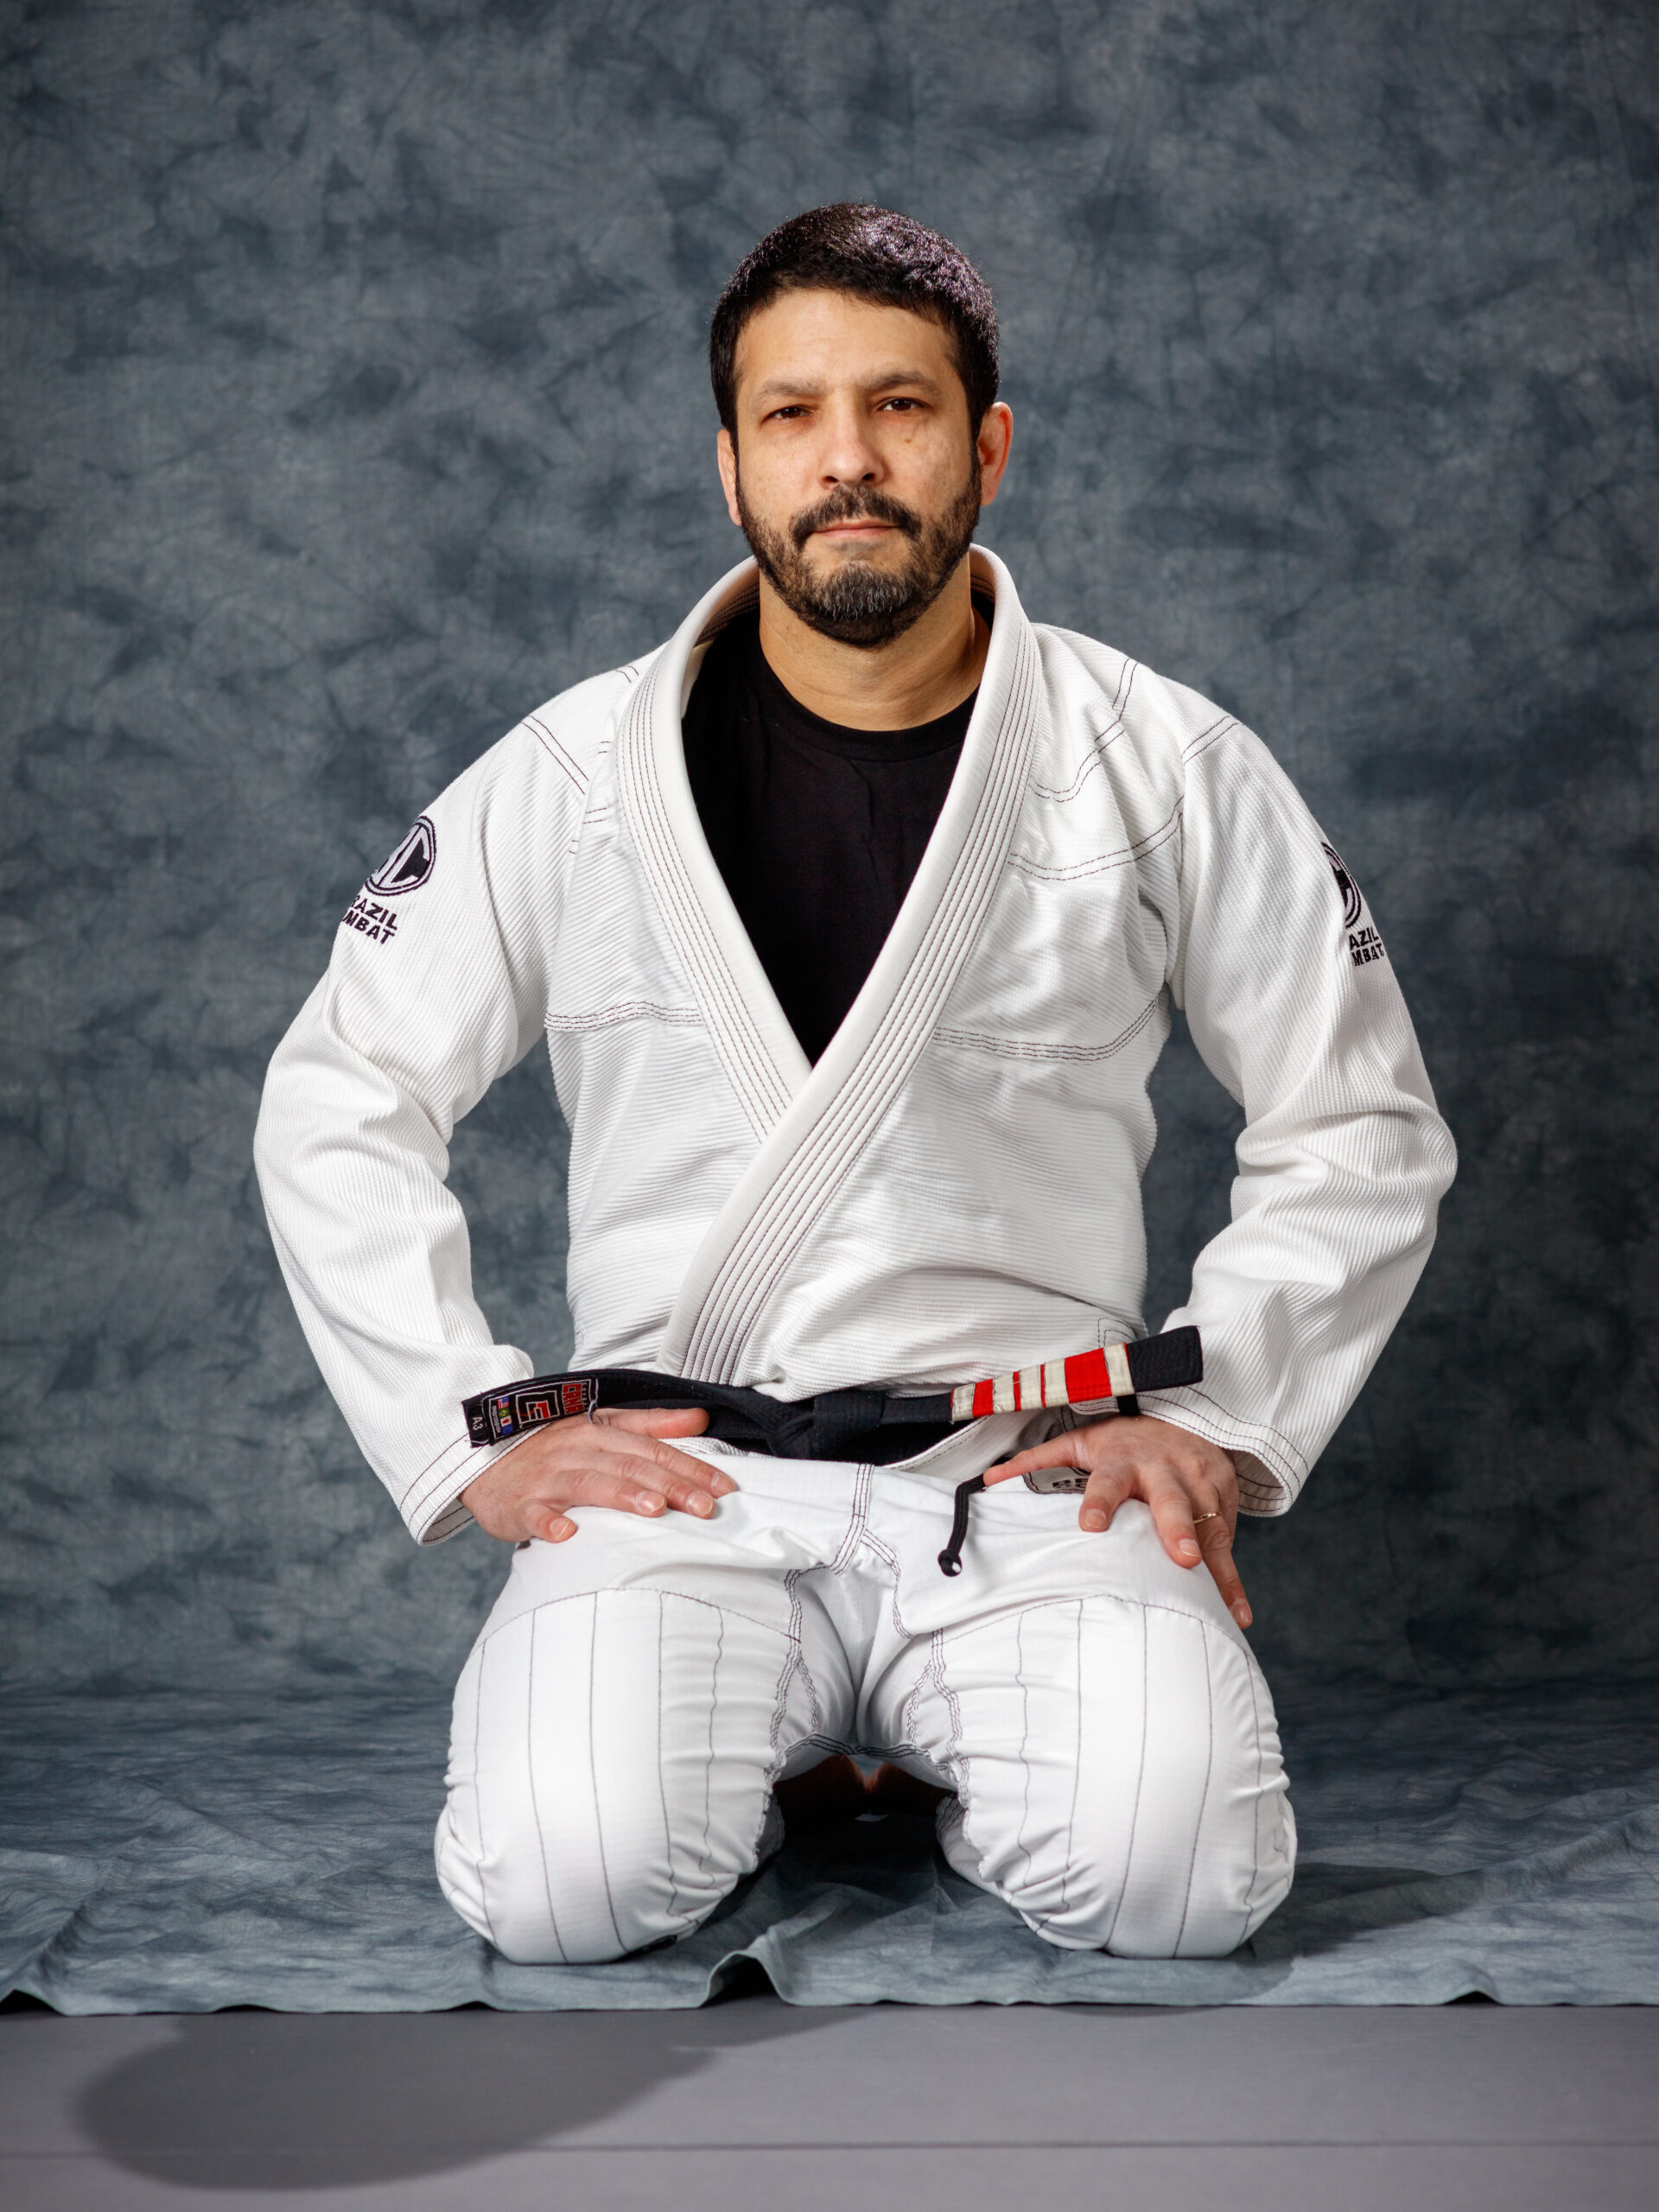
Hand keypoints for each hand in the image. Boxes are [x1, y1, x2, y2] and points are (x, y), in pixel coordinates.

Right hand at [460, 1405, 733, 1544]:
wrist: (484, 1456)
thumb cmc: (552, 1446)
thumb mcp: (601, 1425)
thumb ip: (651, 1424)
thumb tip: (700, 1419)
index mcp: (601, 1432)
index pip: (654, 1451)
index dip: (690, 1468)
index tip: (723, 1487)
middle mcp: (578, 1451)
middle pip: (631, 1467)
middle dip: (671, 1486)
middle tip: (704, 1507)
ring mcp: (549, 1478)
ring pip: (590, 1484)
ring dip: (622, 1495)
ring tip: (654, 1510)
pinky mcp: (520, 1504)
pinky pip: (534, 1513)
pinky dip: (548, 1522)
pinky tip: (566, 1533)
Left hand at [988, 1413, 1251, 1628]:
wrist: (1183, 1418)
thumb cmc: (1122, 1442)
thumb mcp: (1081, 1441)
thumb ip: (1037, 1460)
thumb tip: (988, 1480)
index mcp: (1123, 1460)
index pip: (1108, 1480)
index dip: (1099, 1500)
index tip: (1091, 1524)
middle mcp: (1165, 1471)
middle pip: (1171, 1499)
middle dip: (1178, 1527)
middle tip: (1181, 1557)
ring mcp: (1199, 1483)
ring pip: (1208, 1521)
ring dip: (1213, 1559)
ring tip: (1214, 1598)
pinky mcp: (1224, 1497)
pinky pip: (1229, 1544)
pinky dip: (1233, 1581)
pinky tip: (1238, 1615)